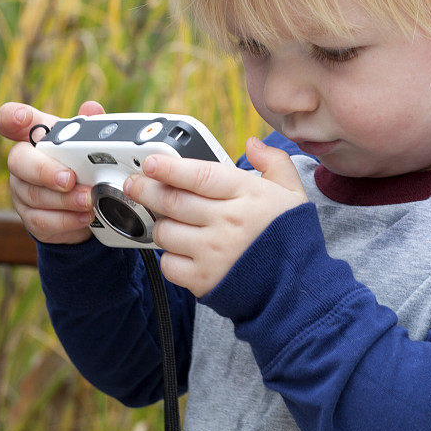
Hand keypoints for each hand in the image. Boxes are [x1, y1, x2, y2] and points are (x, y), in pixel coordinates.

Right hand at [0, 100, 106, 243]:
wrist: (85, 205)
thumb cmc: (84, 164)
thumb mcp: (90, 144)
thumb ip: (91, 127)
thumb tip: (92, 108)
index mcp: (36, 137)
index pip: (11, 120)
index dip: (12, 117)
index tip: (21, 118)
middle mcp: (24, 162)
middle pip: (18, 161)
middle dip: (45, 171)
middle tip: (70, 179)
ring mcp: (23, 190)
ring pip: (33, 195)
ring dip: (65, 200)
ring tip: (90, 199)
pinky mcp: (30, 217)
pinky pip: (41, 221)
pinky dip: (67, 220)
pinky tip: (85, 216)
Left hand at [123, 137, 308, 296]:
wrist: (296, 287)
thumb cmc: (290, 236)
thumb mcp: (292, 192)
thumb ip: (274, 162)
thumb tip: (252, 142)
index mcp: (247, 195)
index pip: (200, 175)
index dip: (169, 167)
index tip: (151, 162)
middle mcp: (227, 221)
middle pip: (173, 201)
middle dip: (146, 189)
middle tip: (134, 183)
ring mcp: (213, 252)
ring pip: (165, 231)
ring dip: (160, 223)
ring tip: (167, 219)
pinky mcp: (203, 279)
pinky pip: (168, 263)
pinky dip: (168, 256)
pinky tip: (180, 249)